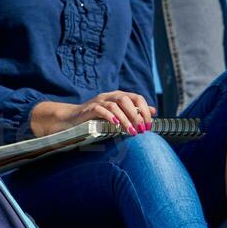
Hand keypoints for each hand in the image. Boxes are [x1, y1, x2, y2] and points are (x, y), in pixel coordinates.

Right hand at [29, 92, 155, 137]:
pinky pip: (101, 109)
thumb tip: (154, 111)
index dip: (145, 110)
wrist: (72, 120)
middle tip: (141, 130)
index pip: (137, 97)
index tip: (149, 125)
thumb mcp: (118, 115)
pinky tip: (115, 125)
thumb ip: (135, 112)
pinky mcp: (89, 109)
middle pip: (127, 99)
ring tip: (130, 132)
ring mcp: (99, 101)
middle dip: (137, 115)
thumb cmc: (97, 118)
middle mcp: (110, 96)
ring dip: (125, 118)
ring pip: (116, 104)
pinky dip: (110, 116)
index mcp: (119, 96)